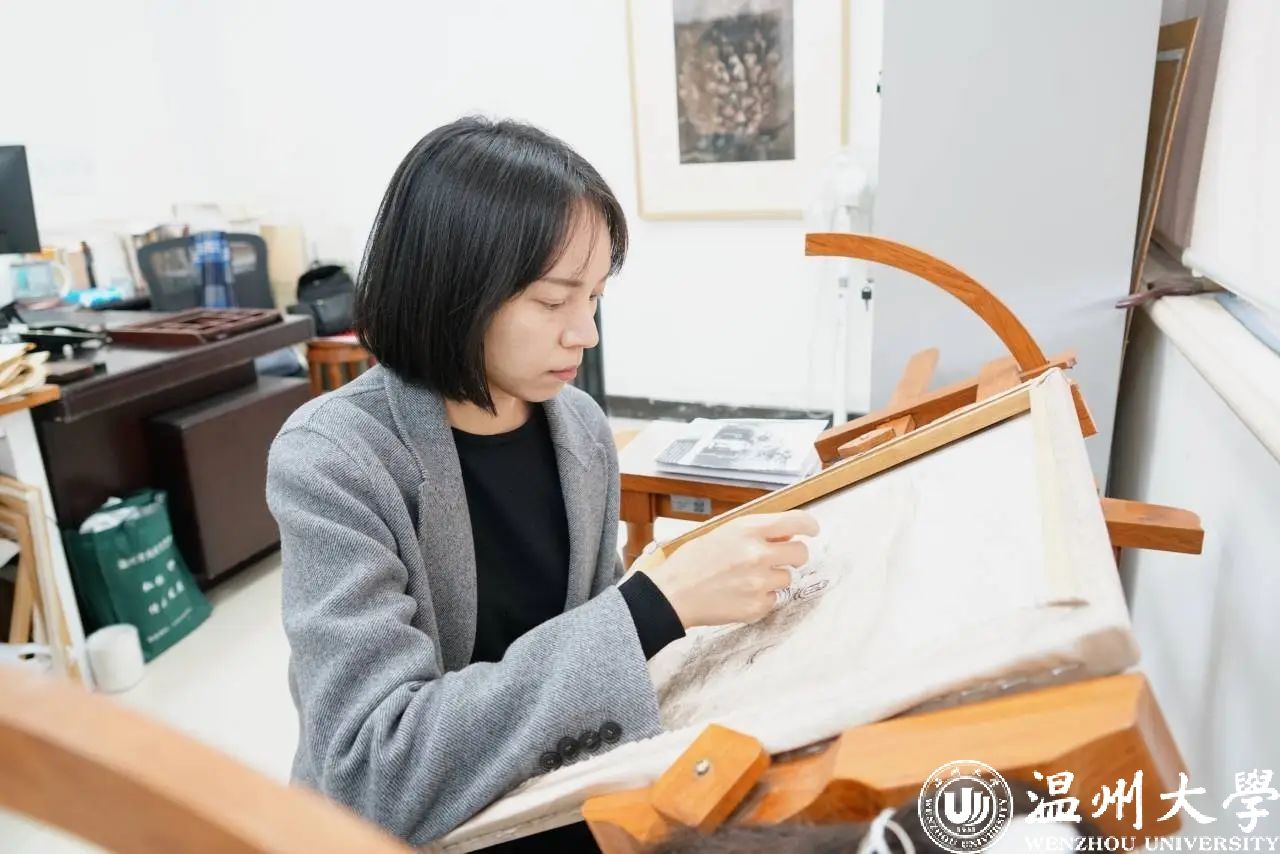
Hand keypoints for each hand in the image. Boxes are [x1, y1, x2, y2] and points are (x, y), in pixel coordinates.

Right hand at [643, 510, 819, 628]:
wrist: (672, 594)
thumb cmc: (692, 561)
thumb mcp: (722, 533)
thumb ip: (755, 532)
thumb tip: (784, 536)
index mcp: (748, 530)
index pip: (795, 522)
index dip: (809, 526)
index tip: (812, 530)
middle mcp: (758, 555)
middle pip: (800, 554)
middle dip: (793, 555)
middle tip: (776, 559)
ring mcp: (759, 583)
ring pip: (786, 579)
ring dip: (773, 578)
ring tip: (745, 579)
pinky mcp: (757, 607)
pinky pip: (773, 599)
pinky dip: (761, 598)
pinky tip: (739, 594)